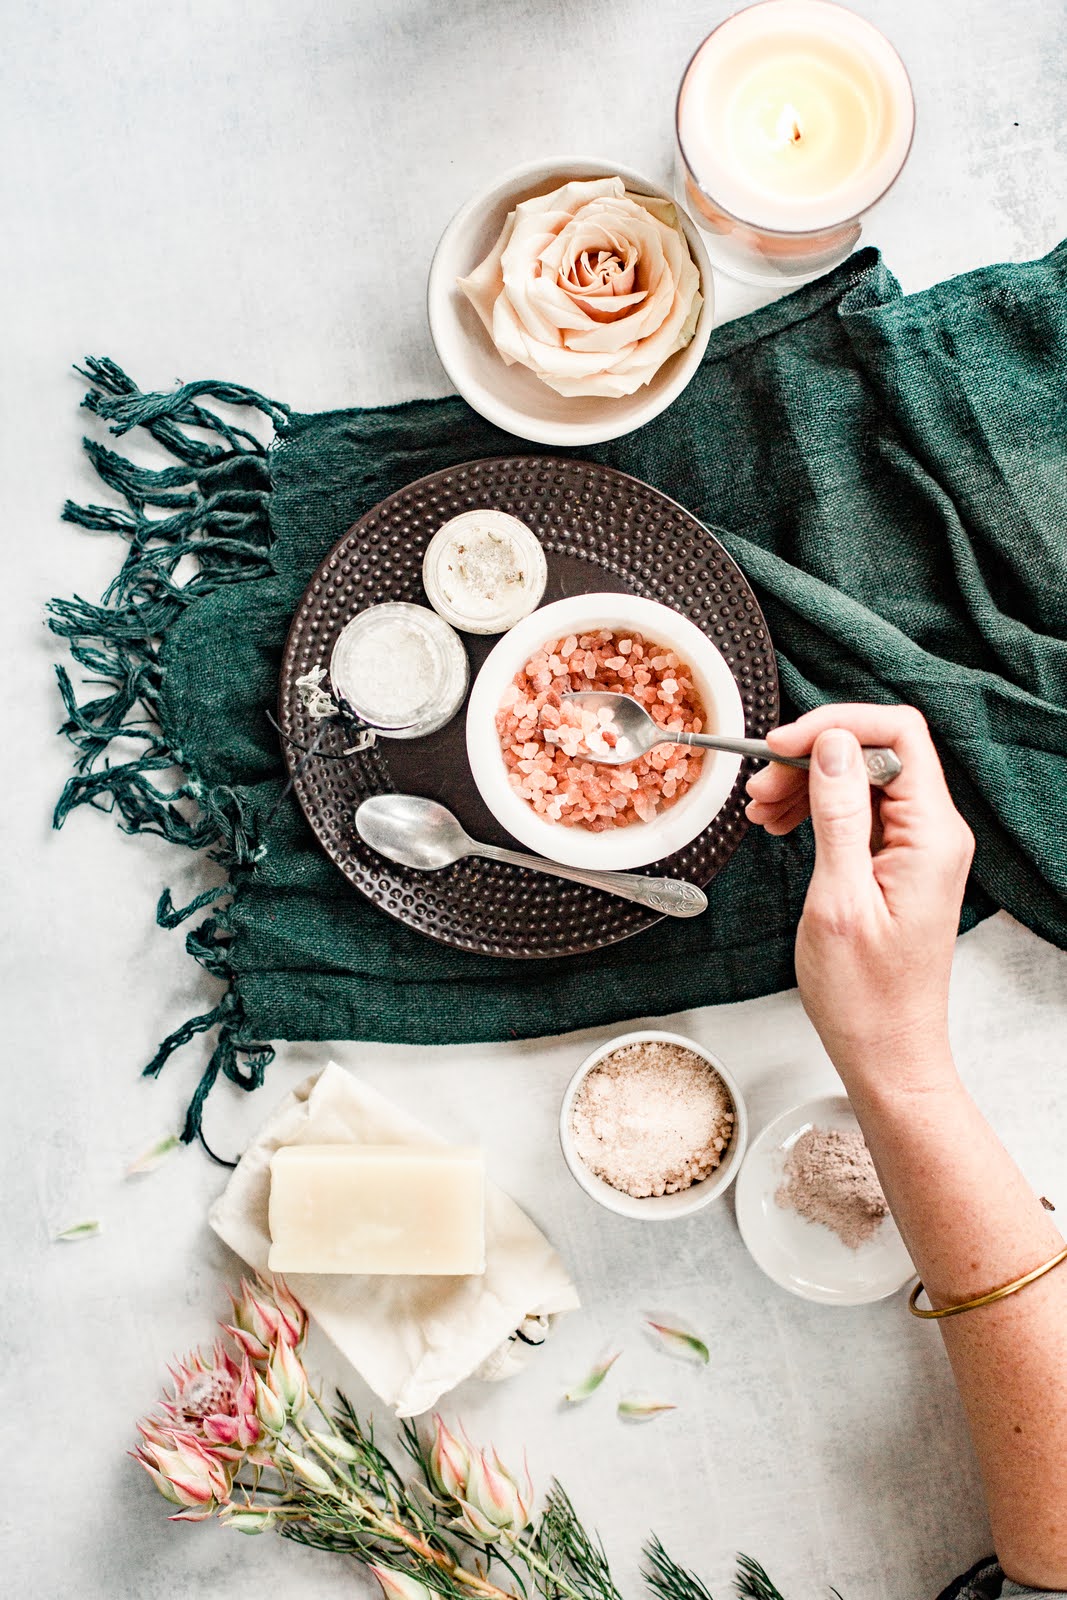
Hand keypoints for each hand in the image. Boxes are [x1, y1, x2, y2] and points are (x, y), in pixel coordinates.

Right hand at [745, 705, 974, 1091]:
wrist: (887, 1052)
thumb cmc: (865, 997)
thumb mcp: (838, 900)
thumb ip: (838, 814)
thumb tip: (834, 745)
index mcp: (932, 836)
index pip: (898, 734)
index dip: (836, 726)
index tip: (781, 746)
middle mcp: (935, 833)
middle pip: (876, 752)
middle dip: (812, 757)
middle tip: (759, 788)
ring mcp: (918, 848)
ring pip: (862, 779)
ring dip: (807, 784)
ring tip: (761, 812)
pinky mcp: (899, 864)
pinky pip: (858, 813)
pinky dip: (816, 810)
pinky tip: (780, 825)